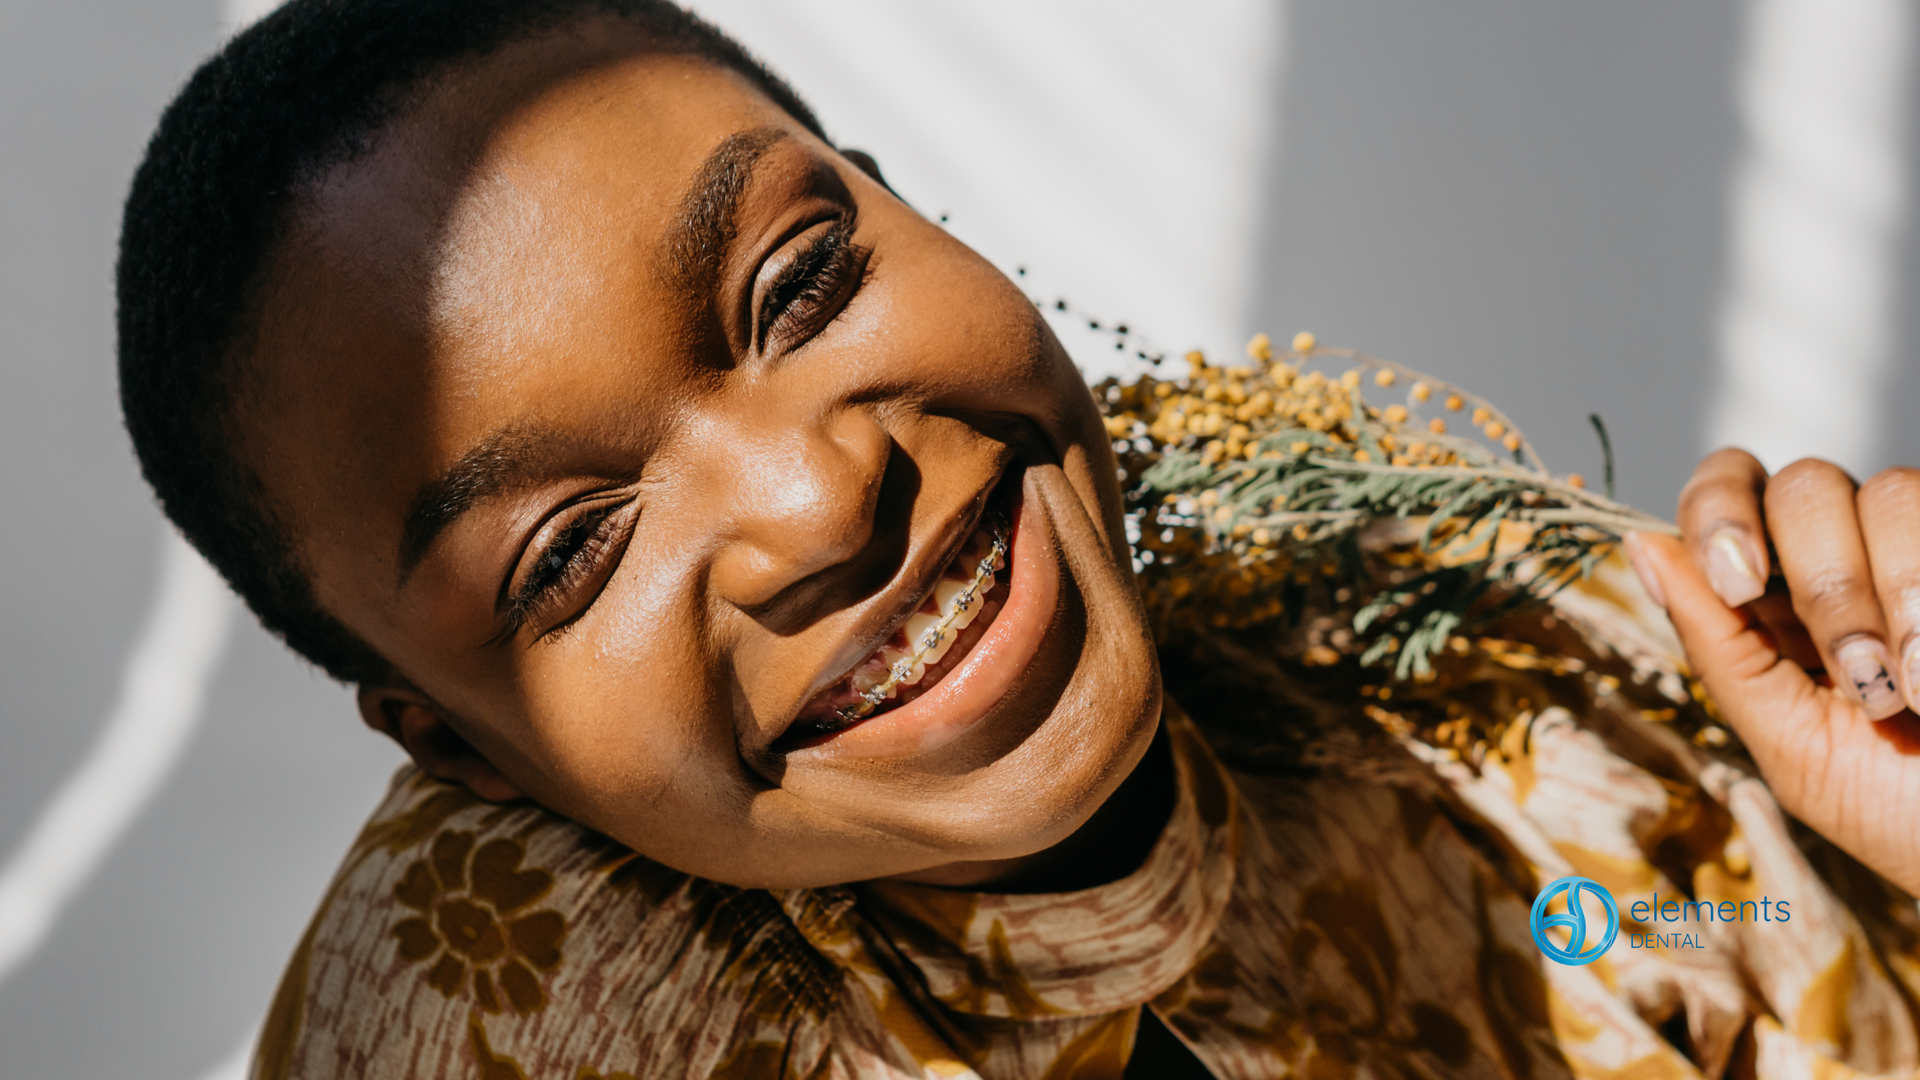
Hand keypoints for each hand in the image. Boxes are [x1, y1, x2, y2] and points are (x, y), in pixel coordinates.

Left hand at [1626, 449, 1919, 894]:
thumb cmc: (1895, 811)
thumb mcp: (1789, 739)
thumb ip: (1718, 645)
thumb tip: (1640, 545)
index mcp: (1774, 596)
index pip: (1724, 491)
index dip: (1719, 513)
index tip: (1737, 582)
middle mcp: (1846, 555)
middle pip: (1805, 486)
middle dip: (1828, 582)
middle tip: (1862, 678)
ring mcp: (1918, 547)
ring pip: (1890, 494)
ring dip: (1899, 598)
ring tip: (1915, 692)